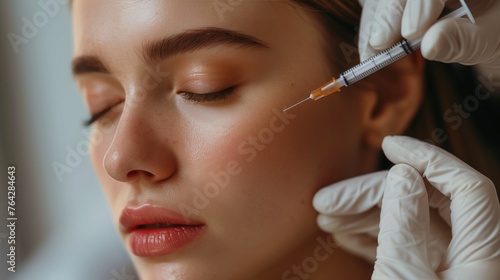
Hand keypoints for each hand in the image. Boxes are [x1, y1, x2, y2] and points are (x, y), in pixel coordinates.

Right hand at [313, 136, 499, 277]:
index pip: (467, 186)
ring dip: (365, 214)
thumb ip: (404, 227)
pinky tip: (344, 232)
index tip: (389, 146)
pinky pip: (402, 245)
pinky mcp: (426, 279)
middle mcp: (469, 258)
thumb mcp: (403, 279)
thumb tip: (402, 177)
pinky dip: (372, 236)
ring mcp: (446, 269)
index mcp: (481, 257)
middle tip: (330, 200)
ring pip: (409, 221)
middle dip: (374, 193)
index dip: (428, 158)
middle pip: (427, 200)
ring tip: (327, 216)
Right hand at [357, 0, 499, 79]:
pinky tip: (369, 50)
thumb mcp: (488, 38)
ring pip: (382, 0)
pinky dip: (371, 30)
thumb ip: (462, 40)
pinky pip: (377, 9)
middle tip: (380, 42)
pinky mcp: (399, 3)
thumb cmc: (494, 30)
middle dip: (387, 14)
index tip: (412, 33)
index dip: (420, 5)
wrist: (488, 30)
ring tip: (371, 52)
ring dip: (374, 24)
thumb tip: (429, 45)